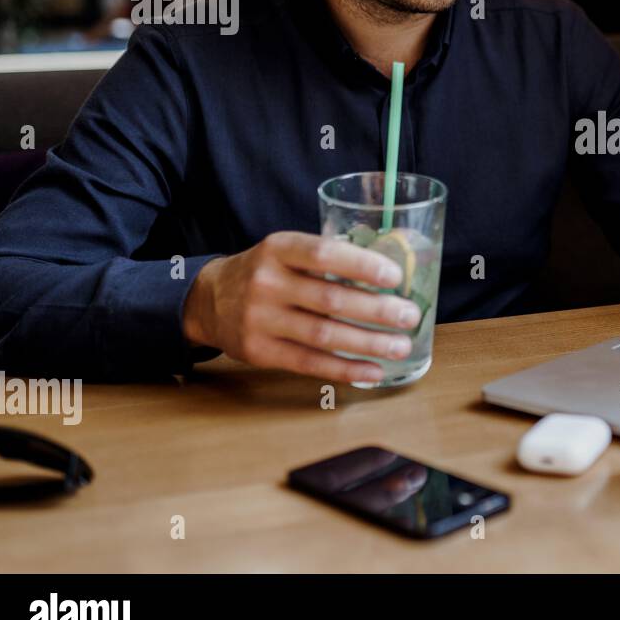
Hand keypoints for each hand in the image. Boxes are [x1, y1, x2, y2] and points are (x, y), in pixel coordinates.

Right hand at [181, 231, 421, 383]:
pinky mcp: (259, 351)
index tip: (395, 276)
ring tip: (401, 346)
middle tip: (409, 316)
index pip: (323, 254)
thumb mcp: (285, 252)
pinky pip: (310, 363)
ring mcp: (260, 319)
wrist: (209, 300)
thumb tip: (389, 276)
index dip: (361, 265)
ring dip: (369, 343)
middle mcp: (267, 282)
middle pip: (330, 299)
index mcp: (278, 249)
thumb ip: (324, 260)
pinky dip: (345, 369)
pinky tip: (373, 370)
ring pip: (324, 335)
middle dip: (377, 310)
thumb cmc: (266, 272)